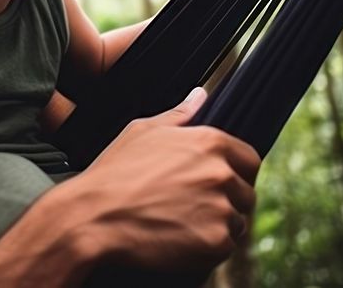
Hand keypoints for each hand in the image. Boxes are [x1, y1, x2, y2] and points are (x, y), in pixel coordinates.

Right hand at [64, 88, 260, 271]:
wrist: (92, 216)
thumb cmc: (113, 173)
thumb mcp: (141, 131)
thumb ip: (179, 114)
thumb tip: (200, 95)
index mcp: (209, 142)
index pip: (250, 159)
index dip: (236, 172)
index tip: (216, 182)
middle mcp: (220, 173)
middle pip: (245, 193)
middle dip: (225, 201)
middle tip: (191, 206)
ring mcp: (220, 208)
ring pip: (236, 222)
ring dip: (217, 225)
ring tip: (179, 222)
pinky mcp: (215, 241)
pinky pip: (224, 246)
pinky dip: (207, 248)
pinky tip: (178, 239)